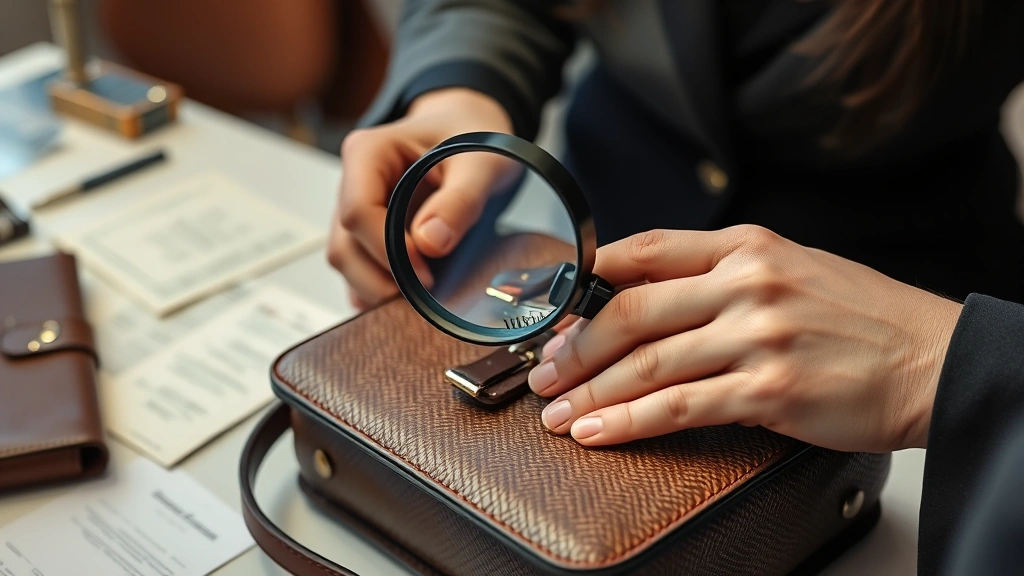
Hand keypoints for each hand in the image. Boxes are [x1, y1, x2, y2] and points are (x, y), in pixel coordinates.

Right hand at [328, 88, 513, 307]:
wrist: (470, 131)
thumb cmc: (471, 137)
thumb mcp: (481, 162)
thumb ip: (460, 200)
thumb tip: (430, 243)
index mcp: (368, 152)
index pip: (357, 212)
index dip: (389, 251)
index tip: (426, 272)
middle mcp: (353, 182)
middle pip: (344, 245)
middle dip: (381, 278)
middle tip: (425, 294)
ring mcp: (355, 210)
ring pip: (346, 262)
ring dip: (378, 288)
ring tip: (421, 296)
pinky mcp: (365, 233)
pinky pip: (358, 270)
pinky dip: (379, 289)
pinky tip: (410, 294)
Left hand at [528, 226, 963, 451]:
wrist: (929, 359)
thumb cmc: (857, 316)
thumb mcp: (788, 266)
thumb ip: (718, 273)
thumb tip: (638, 295)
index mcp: (746, 244)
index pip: (642, 251)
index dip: (584, 281)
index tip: (551, 310)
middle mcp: (746, 282)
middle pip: (631, 311)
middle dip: (574, 347)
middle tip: (543, 373)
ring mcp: (757, 335)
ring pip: (646, 364)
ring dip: (590, 393)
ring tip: (557, 413)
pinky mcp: (768, 390)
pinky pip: (678, 406)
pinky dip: (628, 422)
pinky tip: (598, 432)